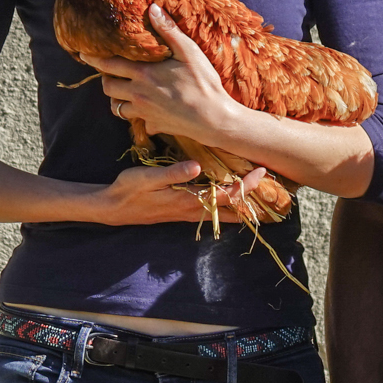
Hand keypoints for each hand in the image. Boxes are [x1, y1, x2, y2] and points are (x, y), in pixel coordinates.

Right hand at [86, 158, 265, 225]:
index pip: (225, 195)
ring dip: (242, 204)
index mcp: (187, 201)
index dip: (245, 185)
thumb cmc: (127, 190)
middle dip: (252, 198)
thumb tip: (197, 167)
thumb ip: (172, 173)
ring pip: (223, 214)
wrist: (112, 208)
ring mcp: (188, 214)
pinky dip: (228, 207)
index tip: (261, 172)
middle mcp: (192, 211)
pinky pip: (213, 212)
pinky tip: (234, 200)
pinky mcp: (183, 213)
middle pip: (230, 208)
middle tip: (270, 184)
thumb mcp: (145, 177)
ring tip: (261, 194)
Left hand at [91, 6, 239, 142]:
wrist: (214, 119)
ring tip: (124, 90)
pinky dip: (137, 115)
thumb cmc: (204, 84)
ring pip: (117, 107)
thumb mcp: (189, 52)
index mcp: (143, 74)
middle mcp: (138, 94)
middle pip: (108, 87)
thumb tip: (152, 9)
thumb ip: (169, 31)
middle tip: (109, 72)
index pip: (110, 64)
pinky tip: (147, 110)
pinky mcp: (154, 125)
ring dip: (117, 98)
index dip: (94, 58)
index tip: (83, 54)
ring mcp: (144, 112)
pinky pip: (137, 121)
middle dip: (105, 79)